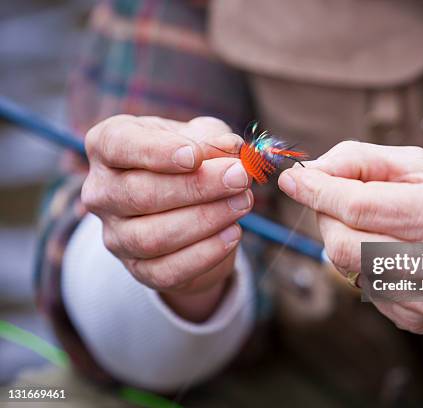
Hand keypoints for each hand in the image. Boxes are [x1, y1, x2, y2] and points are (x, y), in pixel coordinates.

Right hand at [82, 115, 252, 320]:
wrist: (189, 206)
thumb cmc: (191, 159)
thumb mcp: (203, 137)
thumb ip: (215, 138)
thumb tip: (231, 149)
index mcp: (107, 145)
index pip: (117, 145)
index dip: (156, 152)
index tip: (195, 156)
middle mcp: (101, 191)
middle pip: (140, 193)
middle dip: (196, 187)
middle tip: (239, 177)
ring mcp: (115, 235)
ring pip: (151, 236)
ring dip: (204, 220)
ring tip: (242, 203)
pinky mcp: (137, 269)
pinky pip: (167, 270)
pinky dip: (204, 253)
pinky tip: (232, 233)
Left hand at [278, 141, 422, 335]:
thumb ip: (365, 161)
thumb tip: (311, 172)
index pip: (360, 206)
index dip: (317, 192)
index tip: (291, 179)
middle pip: (344, 244)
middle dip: (327, 217)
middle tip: (338, 199)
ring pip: (347, 268)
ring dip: (344, 238)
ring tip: (375, 223)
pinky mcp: (416, 320)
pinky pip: (363, 287)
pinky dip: (363, 263)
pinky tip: (392, 251)